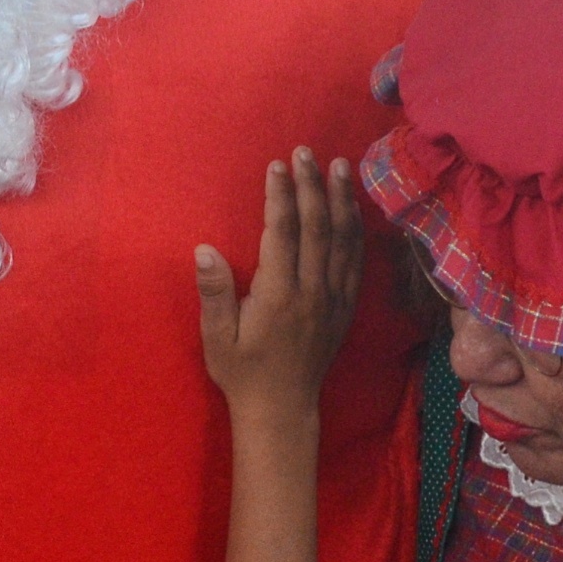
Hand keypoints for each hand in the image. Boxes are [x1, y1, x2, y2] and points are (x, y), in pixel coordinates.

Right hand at [194, 150, 361, 414]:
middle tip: (306, 152)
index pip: (284, 233)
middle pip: (318, 227)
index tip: (277, 166)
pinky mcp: (346, 306)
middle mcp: (313, 291)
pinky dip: (357, 229)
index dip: (281, 196)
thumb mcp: (218, 338)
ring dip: (341, 199)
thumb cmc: (243, 372)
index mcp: (279, 295)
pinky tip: (354, 207)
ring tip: (340, 166)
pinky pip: (356, 260)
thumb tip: (205, 250)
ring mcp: (334, 298)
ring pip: (344, 239)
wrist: (282, 409)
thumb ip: (215, 292)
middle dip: (312, 185)